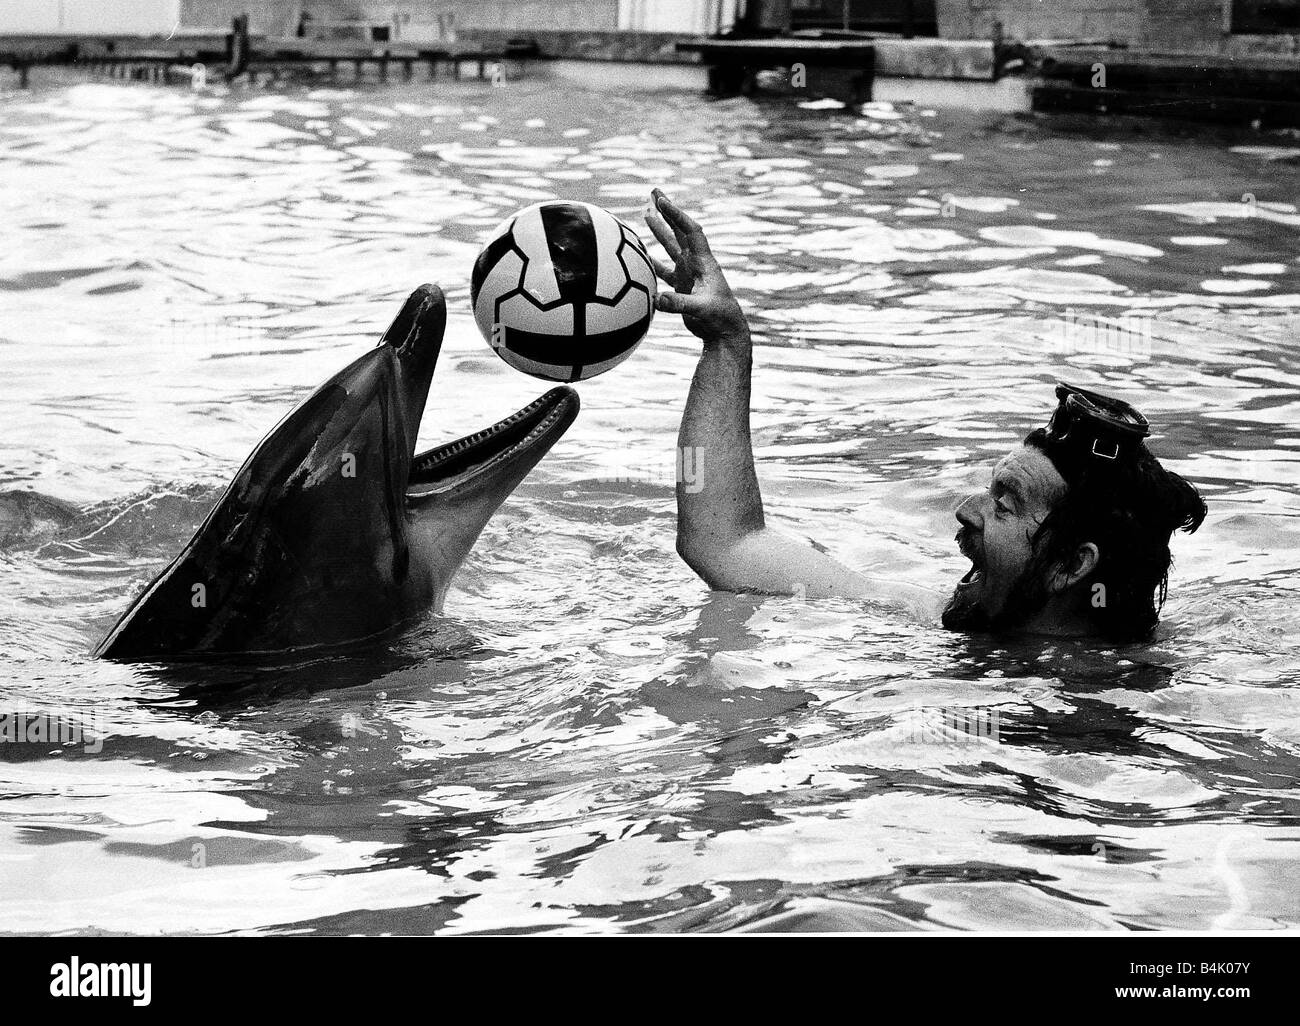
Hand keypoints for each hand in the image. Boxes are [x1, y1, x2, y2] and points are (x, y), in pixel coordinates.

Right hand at [644, 189, 748, 344]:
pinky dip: (652, 261)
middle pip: (679, 231)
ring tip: (646, 211)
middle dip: (667, 211)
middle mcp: (695, 263)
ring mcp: (687, 274)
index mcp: (704, 262)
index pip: (690, 231)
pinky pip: (663, 270)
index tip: (661, 200)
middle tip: (653, 192)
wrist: (725, 333)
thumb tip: (656, 299)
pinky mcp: (681, 287)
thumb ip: (679, 304)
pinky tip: (641, 254)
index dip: (676, 214)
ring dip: (659, 230)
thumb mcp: (700, 310)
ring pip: (670, 246)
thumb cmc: (720, 318)